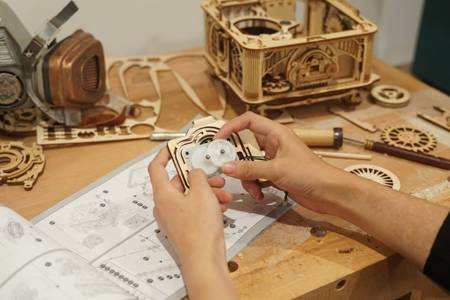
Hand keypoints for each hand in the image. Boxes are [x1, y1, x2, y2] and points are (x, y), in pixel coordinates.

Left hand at [148, 148, 231, 263]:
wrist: (204, 259)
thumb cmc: (200, 226)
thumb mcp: (202, 193)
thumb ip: (197, 176)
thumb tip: (194, 172)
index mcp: (162, 194)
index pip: (156, 168)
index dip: (164, 155)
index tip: (175, 147)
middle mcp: (164, 205)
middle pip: (178, 183)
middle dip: (200, 178)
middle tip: (217, 178)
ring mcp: (172, 217)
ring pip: (189, 196)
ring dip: (208, 192)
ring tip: (225, 197)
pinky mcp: (182, 227)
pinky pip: (193, 209)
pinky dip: (206, 205)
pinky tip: (222, 208)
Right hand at [216, 112, 348, 214]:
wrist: (329, 193)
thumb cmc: (311, 174)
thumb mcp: (276, 170)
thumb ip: (249, 168)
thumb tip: (226, 166)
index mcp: (276, 133)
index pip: (248, 121)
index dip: (231, 127)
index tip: (218, 139)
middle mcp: (274, 144)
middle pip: (245, 146)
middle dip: (237, 160)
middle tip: (227, 169)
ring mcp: (274, 160)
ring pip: (250, 165)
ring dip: (248, 179)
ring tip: (254, 190)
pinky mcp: (276, 175)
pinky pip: (257, 177)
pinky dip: (256, 186)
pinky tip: (261, 195)